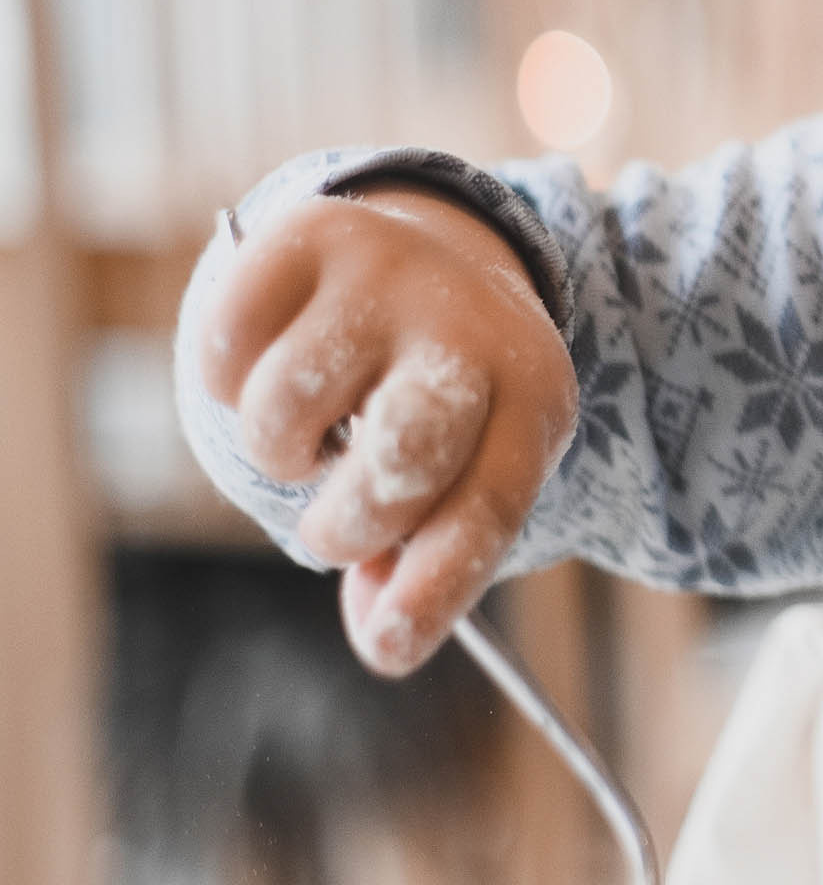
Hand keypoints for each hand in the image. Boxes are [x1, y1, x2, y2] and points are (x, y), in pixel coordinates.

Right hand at [195, 186, 577, 674]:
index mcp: (533, 393)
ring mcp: (391, 272)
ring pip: (285, 416)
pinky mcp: (310, 236)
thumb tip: (381, 640)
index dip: (438, 585)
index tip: (388, 648)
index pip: (492, 503)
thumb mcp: (460, 471)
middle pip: (403, 453)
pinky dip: (230, 380)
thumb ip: (419, 560)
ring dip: (282, 452)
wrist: (427, 257)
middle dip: (353, 520)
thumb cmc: (440, 397)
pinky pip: (228, 352)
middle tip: (337, 525)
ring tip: (316, 427)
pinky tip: (275, 360)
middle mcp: (470, 325)